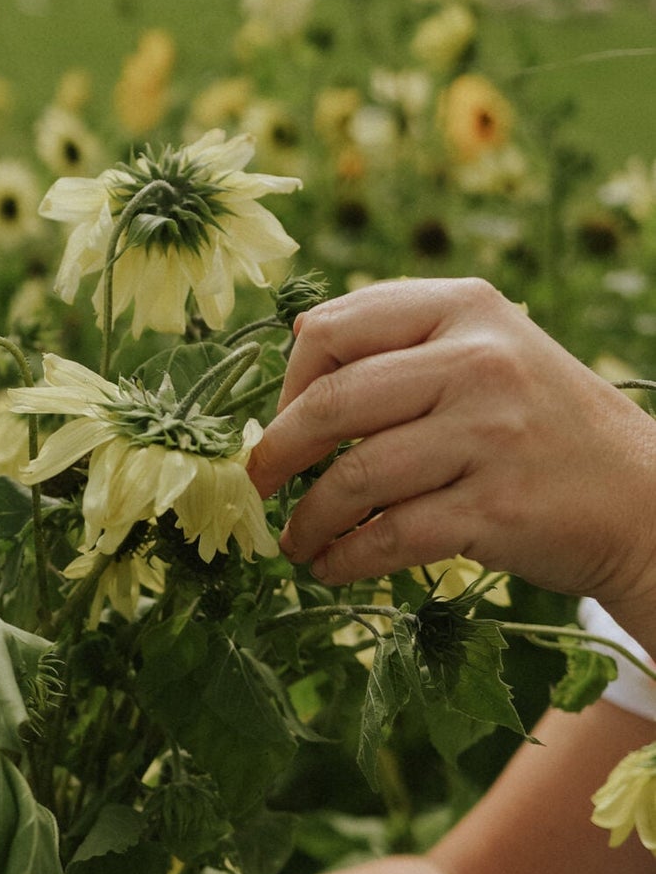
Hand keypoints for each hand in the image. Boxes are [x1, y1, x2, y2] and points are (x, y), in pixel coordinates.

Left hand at [247, 278, 655, 615]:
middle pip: (330, 404)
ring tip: (294, 541)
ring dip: (307, 519)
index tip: (278, 420)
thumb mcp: (492, 349)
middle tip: (256, 485)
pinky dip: (345, 558)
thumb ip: (406, 340)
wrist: (647, 501)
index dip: (287, 380)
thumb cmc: (547, 426)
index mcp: (465, 307)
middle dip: (275, 454)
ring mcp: (488, 435)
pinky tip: (331, 566)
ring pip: (353, 478)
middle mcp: (477, 361)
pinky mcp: (495, 508)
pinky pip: (389, 537)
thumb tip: (295, 344)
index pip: (334, 327)